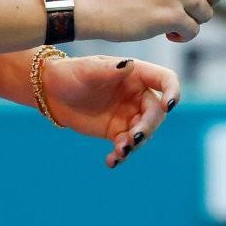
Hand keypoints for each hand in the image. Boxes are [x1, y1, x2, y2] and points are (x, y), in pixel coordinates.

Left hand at [40, 53, 180, 168]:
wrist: (52, 93)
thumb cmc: (71, 73)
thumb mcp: (88, 69)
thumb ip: (109, 69)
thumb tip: (129, 65)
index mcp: (136, 74)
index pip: (164, 80)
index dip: (172, 91)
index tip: (168, 106)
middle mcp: (137, 94)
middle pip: (156, 112)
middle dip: (148, 127)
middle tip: (134, 139)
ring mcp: (129, 114)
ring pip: (144, 132)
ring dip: (136, 144)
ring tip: (119, 152)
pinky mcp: (117, 131)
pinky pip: (127, 145)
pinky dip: (121, 155)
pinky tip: (111, 161)